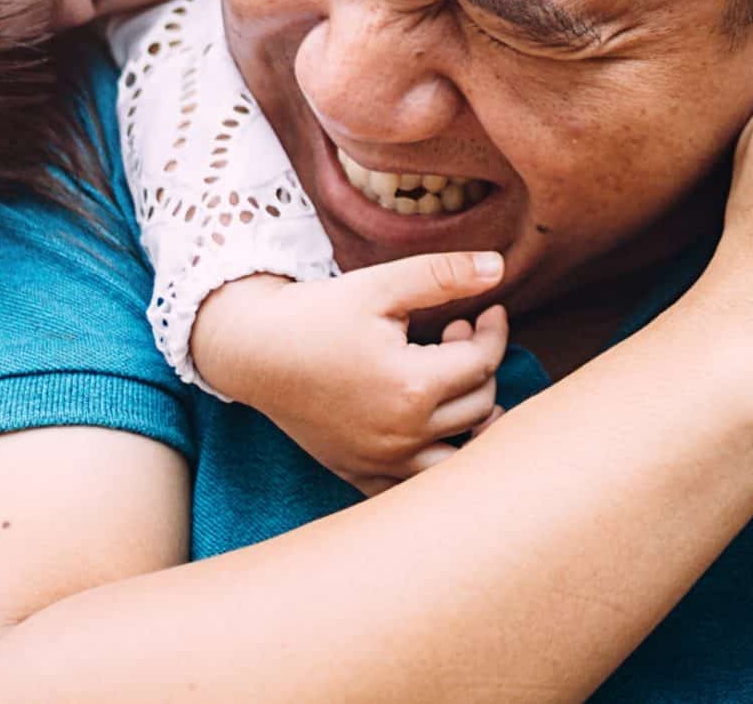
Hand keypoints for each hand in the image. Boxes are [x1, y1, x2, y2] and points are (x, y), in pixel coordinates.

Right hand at [191, 254, 508, 494]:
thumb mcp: (380, 284)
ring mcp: (382, 462)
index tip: (488, 309)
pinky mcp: (361, 474)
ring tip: (454, 382)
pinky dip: (437, 461)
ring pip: (460, 457)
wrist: (254, 350)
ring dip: (473, 420)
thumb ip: (442, 275)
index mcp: (411, 387)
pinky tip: (427, 422)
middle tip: (453, 332)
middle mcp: (402, 435)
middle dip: (478, 364)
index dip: (494, 331)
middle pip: (479, 407)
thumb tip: (498, 267)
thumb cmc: (317, 314)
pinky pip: (418, 486)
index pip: (482, 363)